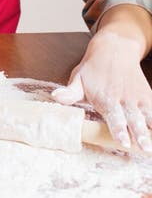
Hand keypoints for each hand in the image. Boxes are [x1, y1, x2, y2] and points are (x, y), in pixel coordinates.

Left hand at [52, 31, 151, 151]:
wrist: (114, 49)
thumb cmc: (93, 69)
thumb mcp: (78, 77)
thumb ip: (70, 92)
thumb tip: (55, 97)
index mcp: (106, 97)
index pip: (113, 116)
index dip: (118, 129)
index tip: (123, 141)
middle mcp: (124, 99)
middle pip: (133, 119)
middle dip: (139, 134)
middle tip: (144, 148)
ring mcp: (137, 98)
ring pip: (147, 116)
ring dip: (151, 130)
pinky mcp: (147, 96)